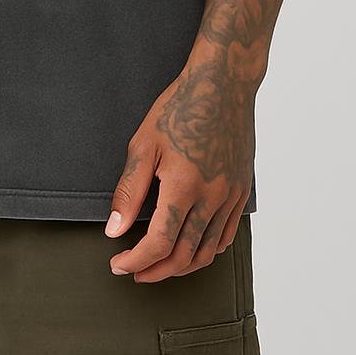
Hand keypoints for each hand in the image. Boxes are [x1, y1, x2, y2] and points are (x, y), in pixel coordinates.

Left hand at [103, 43, 258, 280]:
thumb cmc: (180, 106)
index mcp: (183, 185)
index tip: (118, 263)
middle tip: (135, 271)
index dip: (136, 260)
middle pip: (184, 256)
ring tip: (160, 265)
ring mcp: (230, 196)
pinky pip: (226, 236)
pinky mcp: (241, 191)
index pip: (160, 244)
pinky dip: (207, 251)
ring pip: (208, 252)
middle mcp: (212, 197)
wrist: (223, 83)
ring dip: (182, 266)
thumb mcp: (144, 143)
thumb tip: (115, 230)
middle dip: (156, 271)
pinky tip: (191, 248)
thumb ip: (129, 191)